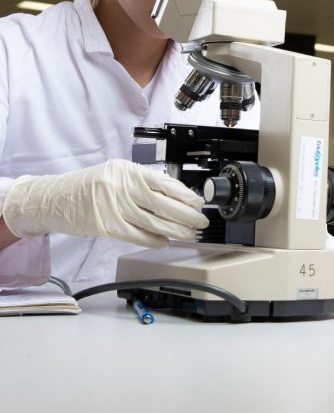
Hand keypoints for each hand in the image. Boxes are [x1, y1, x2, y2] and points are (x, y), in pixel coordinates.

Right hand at [2, 159, 208, 247]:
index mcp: (127, 171)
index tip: (197, 201)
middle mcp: (121, 188)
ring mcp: (113, 208)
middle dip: (186, 215)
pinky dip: (153, 240)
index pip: (163, 182)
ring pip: (153, 222)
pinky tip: (165, 241)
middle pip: (162, 204)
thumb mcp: (116, 173)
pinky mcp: (106, 227)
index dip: (184, 194)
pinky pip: (136, 235)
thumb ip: (142, 181)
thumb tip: (174, 194)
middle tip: (201, 221)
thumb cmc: (87, 185)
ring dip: (175, 230)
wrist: (53, 198)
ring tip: (189, 233)